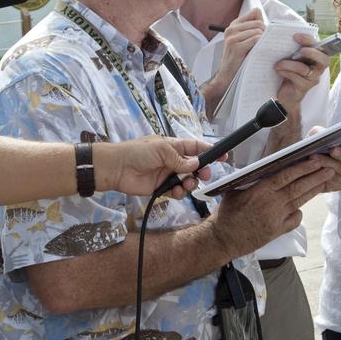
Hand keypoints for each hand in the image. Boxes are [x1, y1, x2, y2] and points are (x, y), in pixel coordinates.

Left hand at [96, 136, 210, 197]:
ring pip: (187, 180)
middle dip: (202, 171)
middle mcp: (173, 160)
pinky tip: (175, 191)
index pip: (195, 147)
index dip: (209, 151)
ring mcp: (168, 174)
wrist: (117, 169)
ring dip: (190, 183)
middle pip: (195, 166)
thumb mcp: (161, 150)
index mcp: (173, 146)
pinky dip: (179, 192)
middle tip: (204, 175)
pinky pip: (176, 191)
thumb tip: (196, 164)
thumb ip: (180, 159)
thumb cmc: (137, 152)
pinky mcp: (161, 188)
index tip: (223, 156)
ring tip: (186, 184)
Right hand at [209, 9, 265, 94]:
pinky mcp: (236, 47)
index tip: (264, 33)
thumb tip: (268, 23)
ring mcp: (232, 38)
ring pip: (258, 32)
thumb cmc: (239, 58)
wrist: (227, 75)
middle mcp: (231, 29)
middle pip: (259, 23)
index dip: (263, 22)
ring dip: (263, 41)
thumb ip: (253, 29)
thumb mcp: (244, 40)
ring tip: (261, 49)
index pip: (255, 12)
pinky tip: (259, 52)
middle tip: (264, 44)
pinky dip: (261, 45)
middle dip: (265, 33)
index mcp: (234, 25)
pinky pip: (256, 39)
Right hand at [211, 157, 340, 255]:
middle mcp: (272, 203)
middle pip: (298, 187)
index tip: (315, 160)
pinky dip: (299, 212)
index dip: (302, 167)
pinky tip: (300, 207)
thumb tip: (264, 169)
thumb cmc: (227, 213)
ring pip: (300, 201)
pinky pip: (295, 219)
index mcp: (260, 190)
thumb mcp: (235, 190)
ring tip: (325, 180)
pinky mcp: (278, 231)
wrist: (223, 238)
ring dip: (313, 190)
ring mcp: (277, 218)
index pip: (286, 175)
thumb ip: (251, 180)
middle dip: (315, 176)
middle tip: (329, 168)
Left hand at [274, 32, 328, 110]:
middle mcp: (318, 69)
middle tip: (300, 50)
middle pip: (324, 60)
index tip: (295, 36)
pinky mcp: (304, 88)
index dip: (310, 40)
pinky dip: (285, 72)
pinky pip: (296, 78)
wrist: (286, 95)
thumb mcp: (293, 60)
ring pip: (304, 68)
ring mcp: (312, 79)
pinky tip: (278, 71)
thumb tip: (283, 36)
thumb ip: (294, 50)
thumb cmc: (290, 73)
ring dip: (288, 64)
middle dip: (312, 53)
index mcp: (316, 58)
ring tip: (278, 64)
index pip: (320, 47)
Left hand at [302, 137, 340, 192]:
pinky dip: (322, 173)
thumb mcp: (316, 137)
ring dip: (328, 162)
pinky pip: (334, 180)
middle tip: (332, 150)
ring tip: (314, 157)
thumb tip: (320, 133)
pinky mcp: (340, 185)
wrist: (308, 166)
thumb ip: (319, 132)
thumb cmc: (315, 147)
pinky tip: (313, 169)